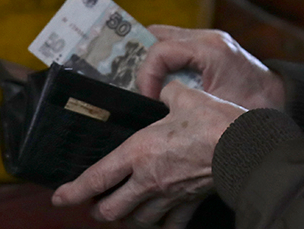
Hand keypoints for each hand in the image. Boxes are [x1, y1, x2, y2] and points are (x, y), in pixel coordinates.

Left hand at [52, 82, 244, 227]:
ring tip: (122, 212)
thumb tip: (163, 88)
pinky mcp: (189, 204)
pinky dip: (162, 228)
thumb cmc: (213, 121)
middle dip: (97, 210)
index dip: (72, 192)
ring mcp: (168, 196)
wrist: (244, 149)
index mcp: (138, 152)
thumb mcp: (184, 97)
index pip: (96, 179)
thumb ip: (166, 93)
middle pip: (110, 209)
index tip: (59, 197)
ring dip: (126, 219)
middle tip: (93, 204)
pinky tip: (160, 225)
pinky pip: (170, 226)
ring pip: (136, 221)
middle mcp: (148, 180)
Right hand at [136, 26, 285, 109]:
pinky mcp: (209, 46)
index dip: (147, 75)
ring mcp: (208, 39)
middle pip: (156, 34)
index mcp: (209, 49)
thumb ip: (182, 100)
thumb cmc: (252, 108)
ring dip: (153, 60)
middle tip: (141, 87)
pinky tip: (164, 82)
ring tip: (149, 86)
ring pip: (163, 36)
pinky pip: (176, 45)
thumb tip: (152, 103)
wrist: (281, 100)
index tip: (149, 98)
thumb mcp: (213, 108)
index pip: (160, 50)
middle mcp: (207, 37)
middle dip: (142, 60)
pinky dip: (165, 60)